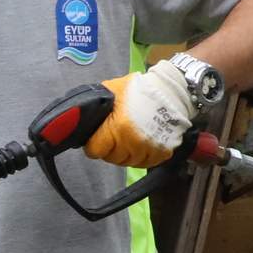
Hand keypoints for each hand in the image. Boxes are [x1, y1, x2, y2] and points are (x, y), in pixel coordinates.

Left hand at [87, 56, 206, 167]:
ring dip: (126, 153)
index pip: (95, 151)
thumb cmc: (140, 89)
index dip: (93, 144)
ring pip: (128, 162)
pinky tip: (141, 143)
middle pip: (112, 158)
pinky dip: (142, 155)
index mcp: (118, 128)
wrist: (173, 90)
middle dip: (110, 148)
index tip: (97, 138)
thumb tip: (80, 116)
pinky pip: (145, 163)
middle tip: (114, 135)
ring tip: (128, 138)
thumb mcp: (112, 91)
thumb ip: (96, 106)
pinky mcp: (163, 153)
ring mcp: (149, 149)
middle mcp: (133, 142)